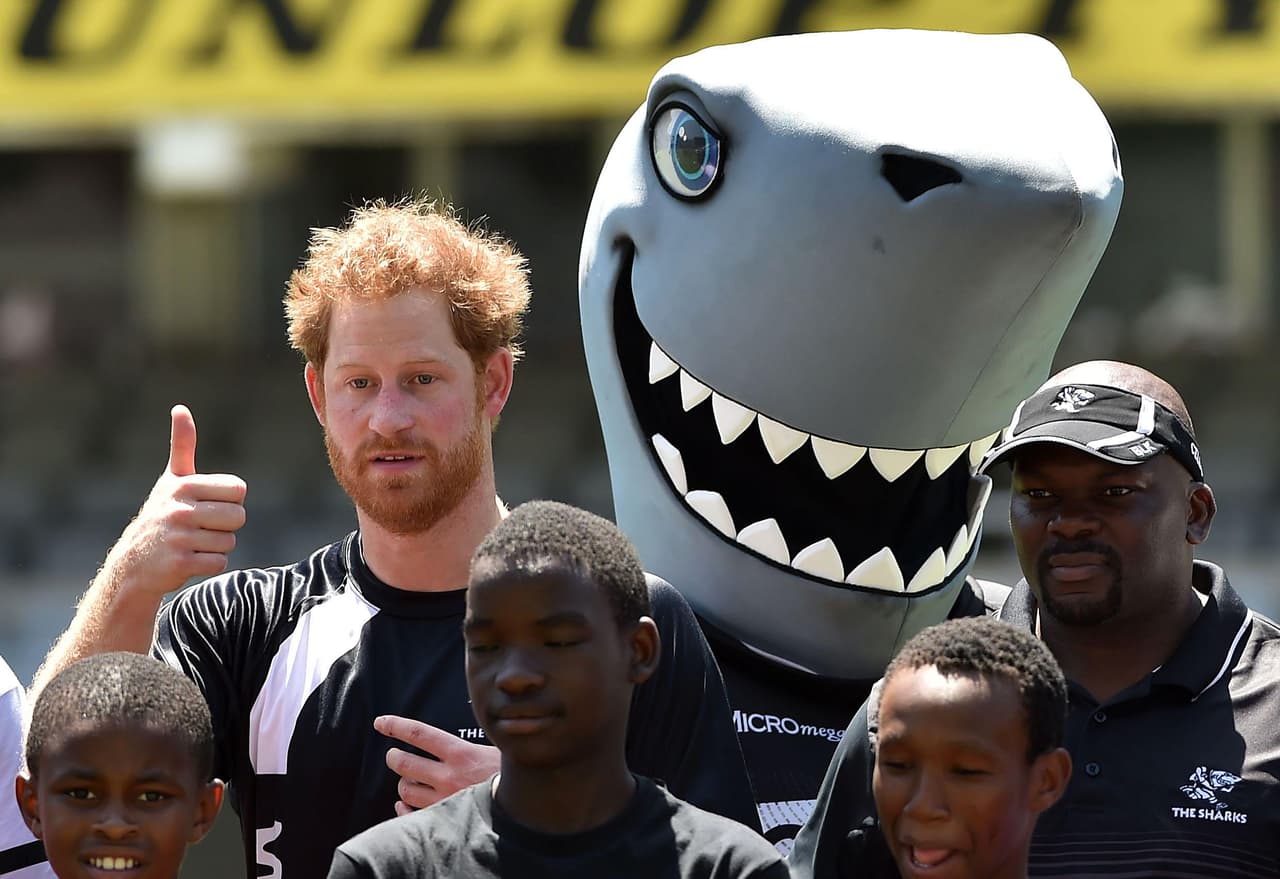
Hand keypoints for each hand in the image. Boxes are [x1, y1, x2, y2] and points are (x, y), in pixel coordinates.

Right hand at [107, 405, 247, 595]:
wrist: (133, 564)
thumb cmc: (161, 516)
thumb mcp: (171, 479)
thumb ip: (182, 445)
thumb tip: (180, 408)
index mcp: (184, 485)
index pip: (239, 490)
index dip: (228, 500)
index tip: (206, 505)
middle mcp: (179, 509)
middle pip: (238, 517)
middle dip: (225, 526)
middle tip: (200, 528)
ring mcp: (178, 537)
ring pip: (229, 541)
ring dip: (216, 546)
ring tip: (192, 544)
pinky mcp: (179, 564)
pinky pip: (219, 562)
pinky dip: (209, 564)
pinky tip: (189, 560)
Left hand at [376, 715, 499, 815]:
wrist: (524, 805)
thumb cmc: (510, 773)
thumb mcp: (492, 750)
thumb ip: (466, 747)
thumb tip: (448, 738)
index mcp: (461, 753)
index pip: (420, 734)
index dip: (396, 726)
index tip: (381, 723)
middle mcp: (449, 776)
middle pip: (405, 763)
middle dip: (393, 757)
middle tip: (393, 755)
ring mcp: (444, 799)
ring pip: (406, 790)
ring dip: (403, 782)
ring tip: (407, 778)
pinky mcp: (445, 817)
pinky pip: (411, 815)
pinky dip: (404, 809)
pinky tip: (405, 805)